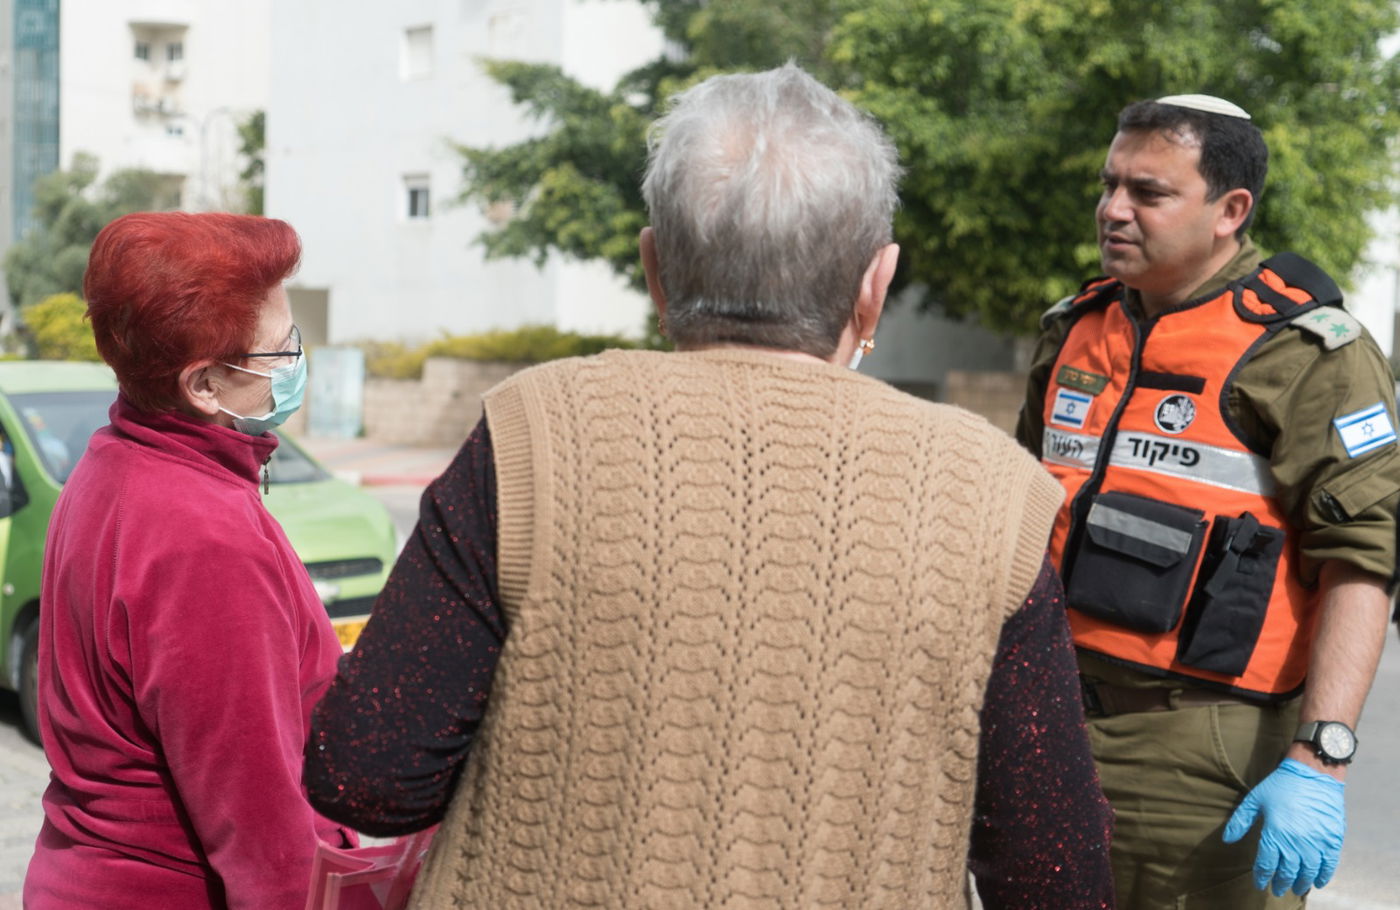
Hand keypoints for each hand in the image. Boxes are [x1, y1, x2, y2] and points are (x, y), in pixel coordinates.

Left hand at [1223, 758, 1345, 895]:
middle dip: (1281, 883)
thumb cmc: (1281, 785)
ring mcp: (1316, 842)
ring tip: (1295, 888)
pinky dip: (1324, 876)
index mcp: (1275, 833)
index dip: (1262, 876)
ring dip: (1301, 883)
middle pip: (1287, 871)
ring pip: (1308, 871)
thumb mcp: (1255, 800)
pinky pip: (1329, 864)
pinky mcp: (1333, 839)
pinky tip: (1318, 882)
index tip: (1259, 883)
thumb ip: (1240, 821)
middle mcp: (1296, 842)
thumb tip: (1227, 839)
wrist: (1313, 774)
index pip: (1266, 864)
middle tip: (1278, 890)